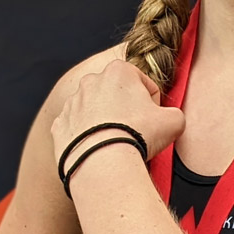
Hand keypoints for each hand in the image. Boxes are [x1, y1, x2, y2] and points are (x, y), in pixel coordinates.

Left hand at [51, 60, 184, 181]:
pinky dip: (86, 137)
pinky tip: (98, 149)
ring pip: (93, 109)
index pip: (142, 82)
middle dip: (125, 108)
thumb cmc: (138, 136)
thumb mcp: (174, 121)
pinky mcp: (60, 124)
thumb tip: (170, 118)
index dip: (152, 101)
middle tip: (135, 130)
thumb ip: (174, 113)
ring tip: (115, 142)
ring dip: (104, 121)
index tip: (153, 118)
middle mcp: (91, 81)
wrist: (103, 163)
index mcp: (118, 71)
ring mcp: (72, 102)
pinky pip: (76, 128)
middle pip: (115, 93)